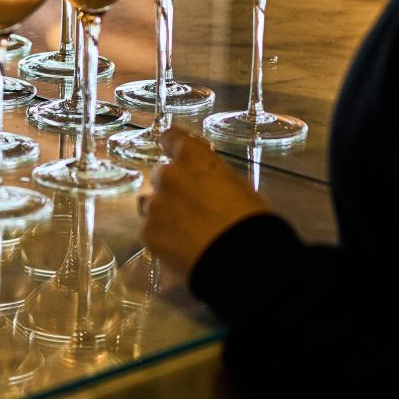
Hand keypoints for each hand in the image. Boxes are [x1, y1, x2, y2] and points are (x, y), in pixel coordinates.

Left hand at [143, 128, 271, 279]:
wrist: (244, 261)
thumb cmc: (251, 221)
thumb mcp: (237, 187)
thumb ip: (210, 177)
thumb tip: (203, 184)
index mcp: (194, 158)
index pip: (171, 137)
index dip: (172, 145)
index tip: (172, 150)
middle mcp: (168, 175)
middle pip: (161, 175)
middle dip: (173, 187)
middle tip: (192, 208)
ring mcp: (155, 204)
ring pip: (152, 203)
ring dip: (164, 211)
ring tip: (187, 231)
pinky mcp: (148, 232)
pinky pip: (150, 228)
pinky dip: (162, 235)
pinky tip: (181, 247)